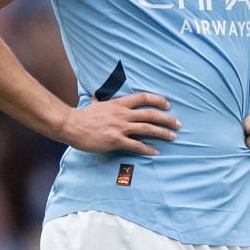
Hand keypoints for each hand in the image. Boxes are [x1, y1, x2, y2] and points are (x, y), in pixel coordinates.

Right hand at [61, 91, 177, 155]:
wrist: (71, 125)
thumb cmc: (82, 116)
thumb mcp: (94, 104)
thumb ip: (100, 102)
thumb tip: (96, 98)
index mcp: (119, 104)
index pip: (143, 98)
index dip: (158, 100)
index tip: (168, 105)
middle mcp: (122, 114)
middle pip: (150, 114)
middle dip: (166, 119)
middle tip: (177, 124)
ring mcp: (120, 127)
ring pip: (147, 129)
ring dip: (162, 133)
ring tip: (173, 137)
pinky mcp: (116, 140)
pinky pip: (136, 145)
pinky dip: (148, 149)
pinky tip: (156, 152)